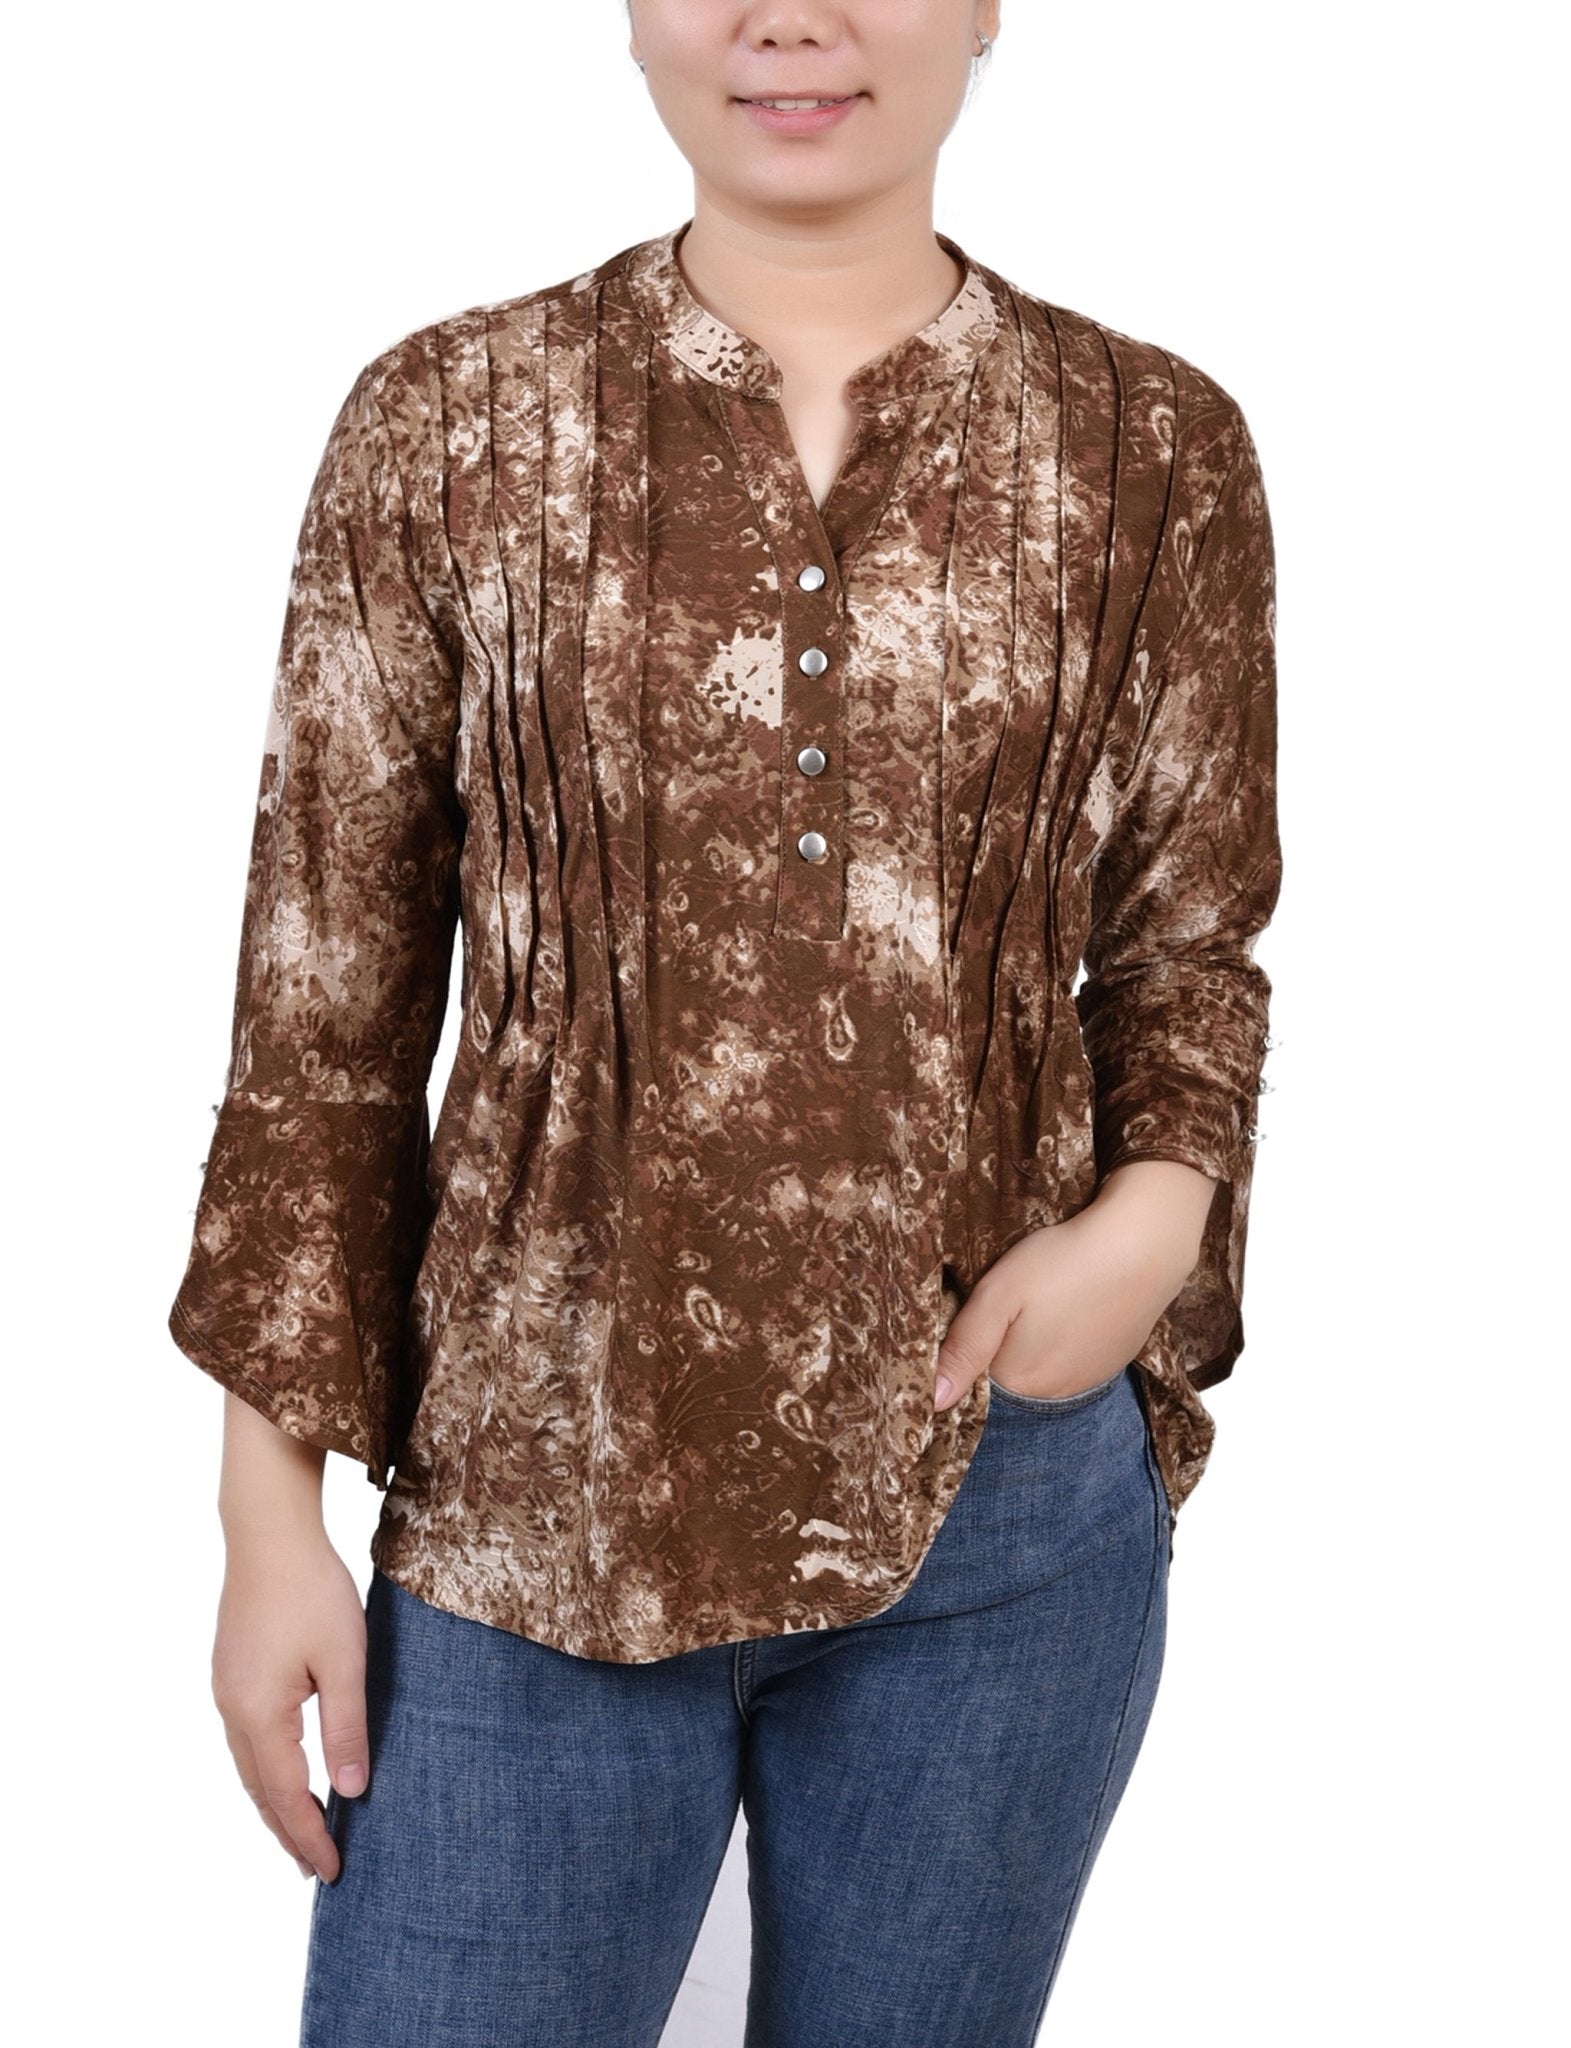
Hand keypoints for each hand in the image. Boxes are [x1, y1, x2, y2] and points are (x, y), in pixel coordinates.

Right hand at [210, 1529, 369, 1884]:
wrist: (269, 1534)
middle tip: (316, 1867)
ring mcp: (226, 1689)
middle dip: (288, 1831)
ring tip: (302, 1829)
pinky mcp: (231, 1670)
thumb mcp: (343, 1662)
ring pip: (249, 1765)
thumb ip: (346, 1729)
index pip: (287, 1795)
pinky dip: (267, 1767)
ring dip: (275, 1801)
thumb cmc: (312, 1591)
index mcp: (259, 1714)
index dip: (309, 1836)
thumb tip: (351, 1791)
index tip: (332, 1871)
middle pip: (259, 1790)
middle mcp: (233, 1709)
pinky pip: (246, 1738)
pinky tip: (285, 1768)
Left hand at [934, 1160, 1214, 1409]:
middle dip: (993, 1354)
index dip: (961, 1355)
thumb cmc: (1064, 1262)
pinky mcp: (1109, 1365)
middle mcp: (1052, 1396)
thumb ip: (963, 1348)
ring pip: (1037, 1375)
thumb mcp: (999, 1294)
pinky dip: (1057, 1346)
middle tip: (1003, 1306)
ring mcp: (1085, 1382)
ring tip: (1034, 1307)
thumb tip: (933, 1403)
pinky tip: (1062, 1313)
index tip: (965, 1320)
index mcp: (1018, 1382)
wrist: (1145, 1245)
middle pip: (1004, 1384)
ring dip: (1027, 1351)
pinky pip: (1068, 1366)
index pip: (971, 1386)